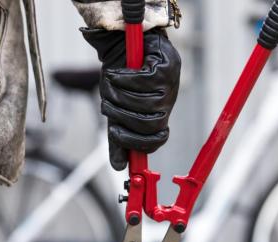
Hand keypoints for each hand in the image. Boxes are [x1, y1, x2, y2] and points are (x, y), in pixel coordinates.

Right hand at [82, 28, 180, 170]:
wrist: (122, 39)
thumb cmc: (120, 74)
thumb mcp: (116, 107)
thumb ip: (118, 135)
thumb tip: (118, 167)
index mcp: (158, 113)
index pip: (156, 139)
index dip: (137, 143)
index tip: (116, 134)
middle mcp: (168, 100)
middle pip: (149, 123)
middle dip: (122, 116)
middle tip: (107, 104)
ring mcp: (171, 84)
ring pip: (144, 102)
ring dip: (120, 94)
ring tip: (111, 83)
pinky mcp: (167, 66)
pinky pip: (143, 81)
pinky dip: (124, 77)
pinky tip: (117, 71)